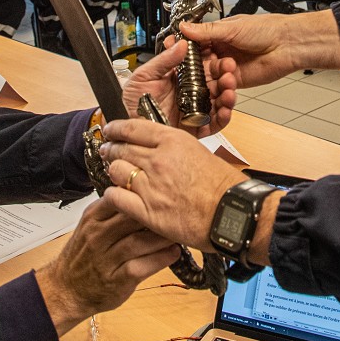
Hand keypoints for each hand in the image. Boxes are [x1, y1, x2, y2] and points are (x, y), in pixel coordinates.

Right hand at [33, 198, 180, 335]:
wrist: (66, 290)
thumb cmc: (84, 255)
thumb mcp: (91, 225)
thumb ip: (113, 209)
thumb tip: (145, 190)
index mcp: (93, 217)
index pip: (120, 197)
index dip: (144, 194)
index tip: (164, 193)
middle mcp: (98, 236)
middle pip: (133, 217)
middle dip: (158, 214)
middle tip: (179, 211)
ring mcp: (106, 259)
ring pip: (140, 241)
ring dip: (163, 237)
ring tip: (179, 232)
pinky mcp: (116, 280)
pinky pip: (143, 266)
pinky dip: (161, 259)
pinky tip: (173, 253)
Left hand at [99, 120, 247, 252]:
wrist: (231, 212)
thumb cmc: (223, 186)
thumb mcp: (198, 152)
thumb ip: (173, 149)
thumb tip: (156, 148)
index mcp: (172, 141)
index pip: (132, 128)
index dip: (116, 129)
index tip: (110, 130)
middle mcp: (158, 160)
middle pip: (121, 148)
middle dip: (111, 149)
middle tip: (108, 151)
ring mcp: (150, 185)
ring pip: (116, 171)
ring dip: (113, 171)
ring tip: (115, 174)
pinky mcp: (147, 210)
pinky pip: (117, 197)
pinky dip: (113, 195)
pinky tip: (116, 195)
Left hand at [124, 38, 237, 136]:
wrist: (130, 127)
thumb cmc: (134, 101)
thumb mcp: (144, 75)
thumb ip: (164, 60)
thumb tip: (181, 44)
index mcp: (181, 78)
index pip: (204, 68)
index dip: (216, 64)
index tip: (224, 59)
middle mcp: (191, 93)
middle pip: (216, 84)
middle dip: (226, 79)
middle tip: (229, 74)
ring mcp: (195, 110)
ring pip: (218, 102)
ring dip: (228, 96)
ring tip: (229, 91)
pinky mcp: (196, 127)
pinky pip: (214, 124)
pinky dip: (223, 118)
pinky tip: (225, 111)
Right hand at [180, 8, 339, 89]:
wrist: (288, 45)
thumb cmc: (267, 29)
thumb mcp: (233, 27)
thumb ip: (207, 31)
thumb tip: (185, 27)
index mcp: (218, 34)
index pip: (194, 41)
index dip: (183, 47)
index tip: (173, 49)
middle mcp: (220, 50)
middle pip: (197, 61)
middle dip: (190, 66)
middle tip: (182, 69)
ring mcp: (227, 66)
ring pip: (207, 75)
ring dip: (204, 77)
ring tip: (204, 76)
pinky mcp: (234, 81)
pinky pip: (220, 86)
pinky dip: (216, 87)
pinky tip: (215, 84)